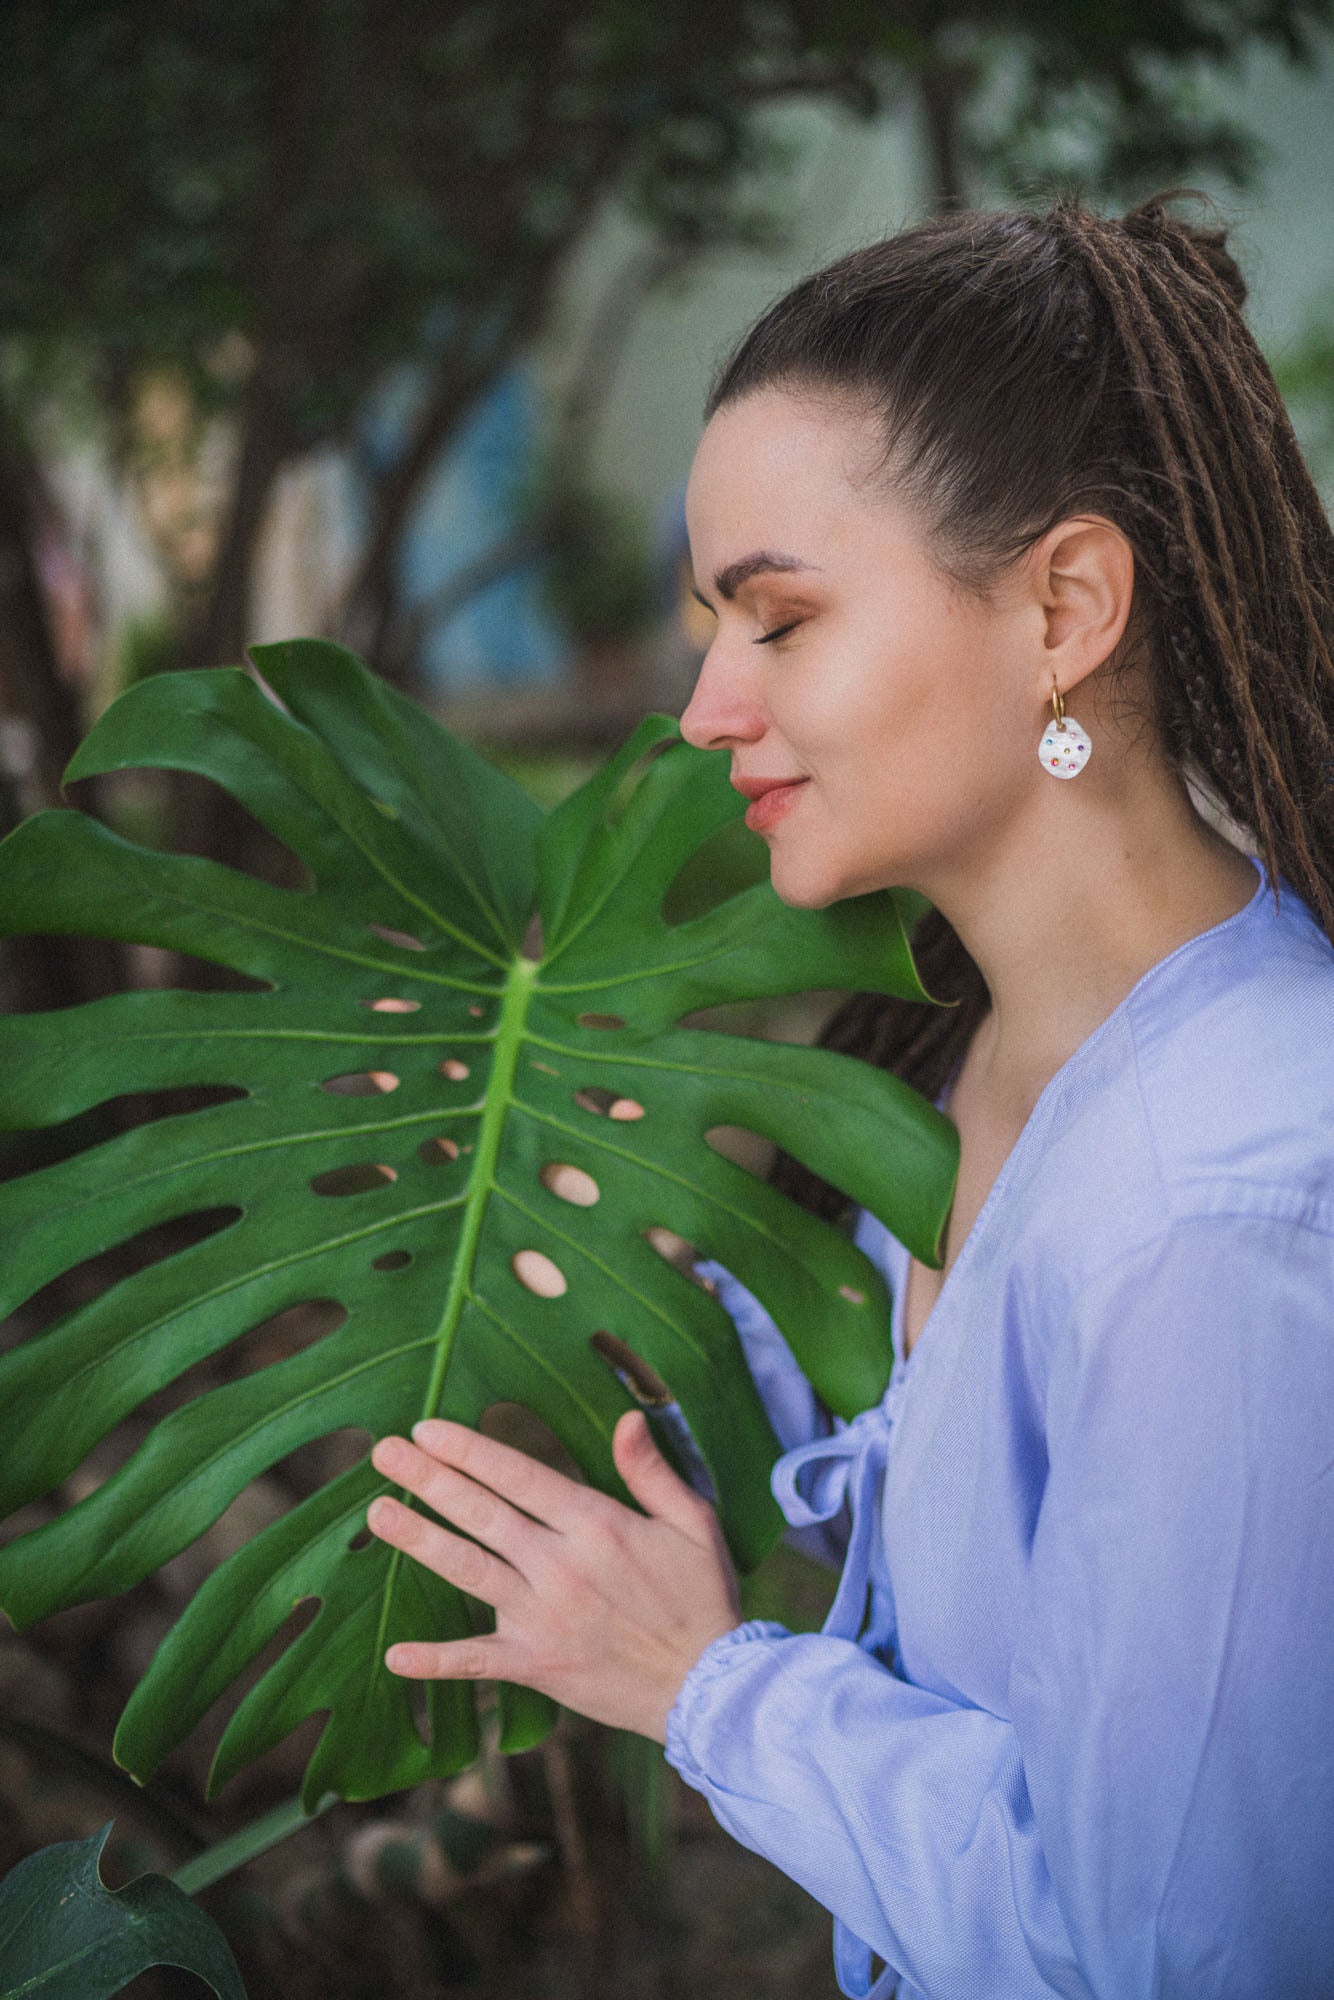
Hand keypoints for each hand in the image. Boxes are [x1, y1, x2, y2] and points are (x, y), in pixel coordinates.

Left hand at [364, 1409, 741, 1742]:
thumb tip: (627, 1417)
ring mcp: (543, 1616)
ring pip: (468, 1569)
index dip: (470, 1449)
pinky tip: (394, 1655)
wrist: (709, 1687)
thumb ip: (652, 1471)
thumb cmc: (703, 1597)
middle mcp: (560, 1564)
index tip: (428, 1426)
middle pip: (482, 1512)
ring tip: (377, 1511)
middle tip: (384, 1451)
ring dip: (418, 1539)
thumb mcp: (693, 1522)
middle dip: (429, 1478)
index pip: (519, 1474)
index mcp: (596, 1523)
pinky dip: (435, 1660)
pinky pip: (477, 1659)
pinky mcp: (537, 1664)